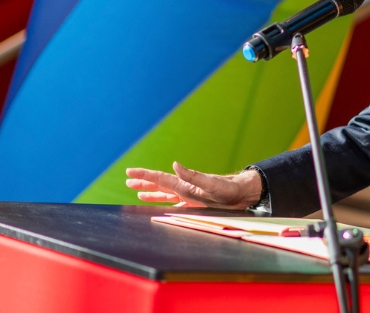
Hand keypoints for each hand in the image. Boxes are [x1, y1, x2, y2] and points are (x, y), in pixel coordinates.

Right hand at [125, 162, 262, 208]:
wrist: (241, 195)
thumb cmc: (228, 189)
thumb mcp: (210, 183)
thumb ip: (192, 175)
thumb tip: (175, 164)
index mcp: (184, 184)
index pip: (159, 178)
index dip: (144, 175)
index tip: (129, 171)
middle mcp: (184, 188)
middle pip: (158, 184)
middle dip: (143, 182)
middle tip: (127, 179)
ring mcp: (188, 196)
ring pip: (164, 194)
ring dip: (150, 192)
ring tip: (137, 191)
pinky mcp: (194, 204)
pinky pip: (173, 204)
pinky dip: (163, 204)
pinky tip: (159, 205)